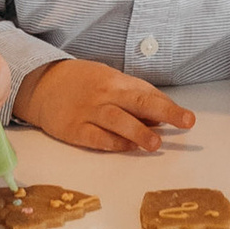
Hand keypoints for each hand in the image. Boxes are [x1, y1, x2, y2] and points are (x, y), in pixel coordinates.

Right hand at [13, 58, 195, 154]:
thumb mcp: (109, 80)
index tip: (187, 118)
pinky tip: (127, 148)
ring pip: (117, 121)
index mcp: (116, 81)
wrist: (42, 84)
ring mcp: (88, 112)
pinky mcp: (74, 129)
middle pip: (137, 102)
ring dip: (138, 132)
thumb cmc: (83, 83)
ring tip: (156, 143)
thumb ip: (134, 97)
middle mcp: (105, 95)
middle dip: (164, 112)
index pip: (146, 93)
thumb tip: (161, 119)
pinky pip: (96, 137)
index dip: (167, 106)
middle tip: (186, 121)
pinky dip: (112, 143)